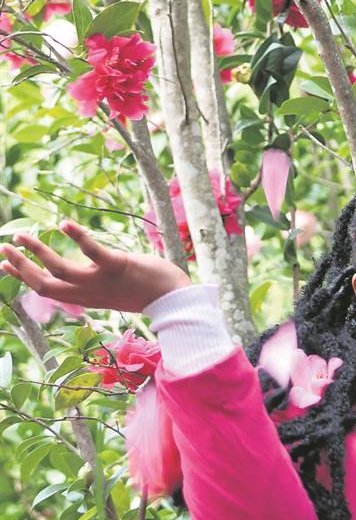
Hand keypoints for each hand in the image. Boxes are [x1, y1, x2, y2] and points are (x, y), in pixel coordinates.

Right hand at [0, 219, 191, 313]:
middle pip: (44, 284)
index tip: (4, 264)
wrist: (174, 297)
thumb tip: (79, 271)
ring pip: (60, 270)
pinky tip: (64, 222)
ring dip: (37, 252)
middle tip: (4, 247)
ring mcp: (102, 281)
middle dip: (21, 266)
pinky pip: (93, 253)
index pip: (46, 289)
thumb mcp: (110, 290)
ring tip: (21, 234)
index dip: (23, 277)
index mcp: (85, 297)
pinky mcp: (118, 266)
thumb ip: (92, 283)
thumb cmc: (145, 290)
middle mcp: (89, 293)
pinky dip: (77, 237)